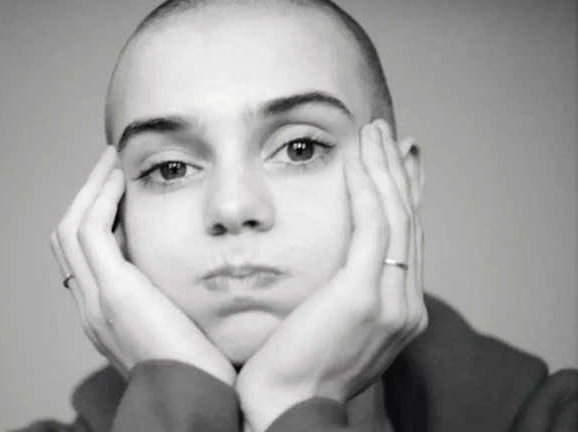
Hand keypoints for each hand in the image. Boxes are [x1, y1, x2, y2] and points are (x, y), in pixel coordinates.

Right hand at [49, 146, 235, 384]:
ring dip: (90, 189)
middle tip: (108, 166)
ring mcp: (96, 301)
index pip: (82, 256)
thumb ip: (168, 300)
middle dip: (85, 197)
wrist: (195, 403)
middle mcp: (90, 307)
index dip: (93, 218)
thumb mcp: (178, 328)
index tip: (117, 191)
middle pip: (66, 238)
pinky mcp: (114, 292)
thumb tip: (184, 270)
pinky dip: (101, 199)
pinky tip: (119, 178)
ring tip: (111, 160)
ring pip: (71, 229)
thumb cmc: (199, 372)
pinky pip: (91, 231)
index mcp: (103, 316)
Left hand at [235, 120, 426, 431]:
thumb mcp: (329, 327)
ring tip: (373, 133)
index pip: (406, 240)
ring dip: (384, 169)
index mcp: (399, 312)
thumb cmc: (295, 371)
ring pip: (395, 218)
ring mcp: (389, 301)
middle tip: (387, 135)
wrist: (288, 409)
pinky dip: (366, 190)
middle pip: (408, 222)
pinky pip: (370, 228)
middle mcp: (405, 305)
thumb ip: (341, 294)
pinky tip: (356, 161)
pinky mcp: (362, 296)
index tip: (398, 163)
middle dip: (397, 173)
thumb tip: (330, 266)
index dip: (404, 196)